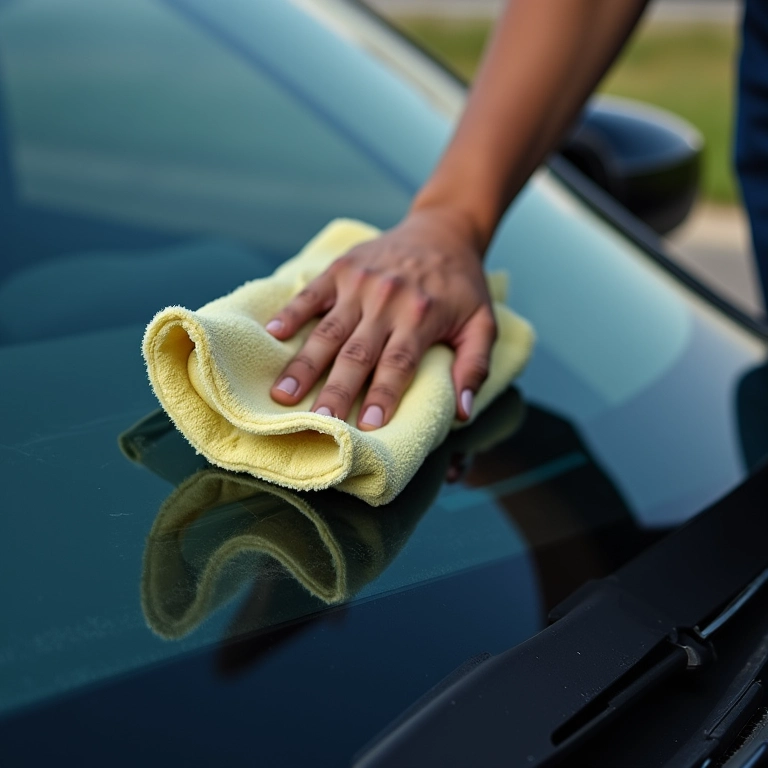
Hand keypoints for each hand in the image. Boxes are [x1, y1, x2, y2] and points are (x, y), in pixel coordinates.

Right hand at [266, 209, 496, 428]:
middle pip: (357, 354)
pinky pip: (312, 293)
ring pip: (328, 329)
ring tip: (283, 393)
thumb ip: (475, 367)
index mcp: (422, 317)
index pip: (398, 365)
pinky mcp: (342, 268)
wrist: (443, 229)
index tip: (368, 428)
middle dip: (337, 391)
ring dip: (305, 363)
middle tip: (317, 422)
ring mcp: (360, 283)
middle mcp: (388, 300)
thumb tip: (464, 412)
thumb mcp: (483, 323)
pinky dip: (291, 312)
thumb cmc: (462, 285)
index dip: (383, 397)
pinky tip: (272, 333)